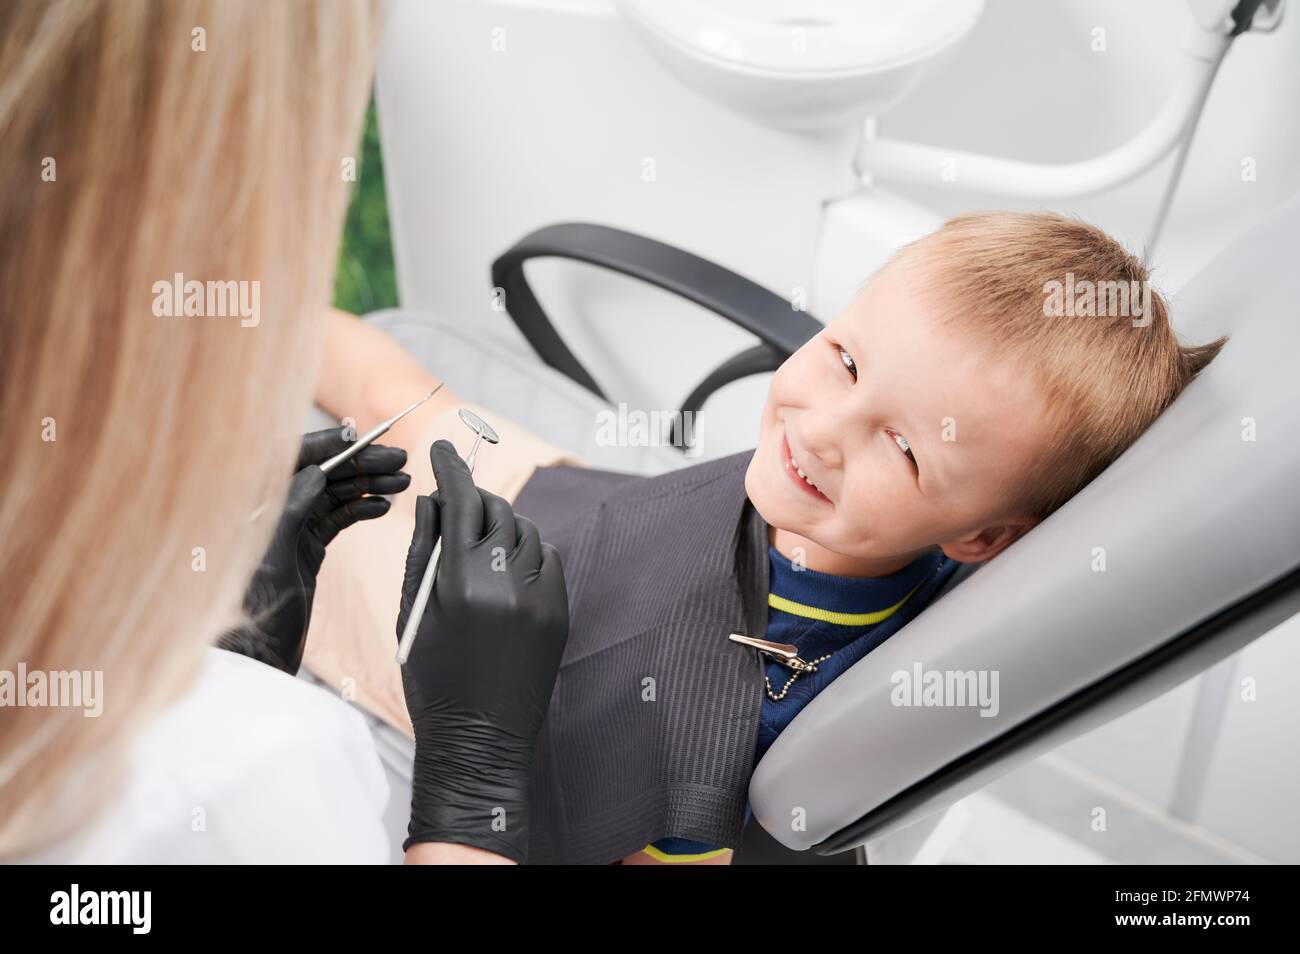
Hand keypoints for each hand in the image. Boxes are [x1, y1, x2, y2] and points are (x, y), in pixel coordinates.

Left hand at [222, 427, 408, 674]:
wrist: (256, 661)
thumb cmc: (253, 614)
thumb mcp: (272, 558)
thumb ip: (290, 512)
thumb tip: (317, 473)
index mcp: (255, 507)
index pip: (292, 460)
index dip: (327, 444)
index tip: (362, 435)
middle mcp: (271, 512)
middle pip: (321, 474)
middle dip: (360, 463)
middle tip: (400, 459)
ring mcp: (290, 530)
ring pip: (334, 495)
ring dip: (368, 485)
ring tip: (402, 481)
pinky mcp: (306, 549)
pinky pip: (337, 520)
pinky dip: (362, 510)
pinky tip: (383, 507)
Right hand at [397, 439, 568, 862]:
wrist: (479, 739)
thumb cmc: (432, 678)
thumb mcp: (412, 613)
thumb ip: (423, 550)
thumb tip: (431, 498)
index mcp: (459, 582)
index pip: (461, 501)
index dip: (451, 468)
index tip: (441, 449)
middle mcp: (506, 583)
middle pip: (495, 510)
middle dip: (474, 499)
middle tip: (455, 503)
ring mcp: (540, 598)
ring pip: (526, 531)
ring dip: (502, 525)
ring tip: (478, 542)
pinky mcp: (560, 612)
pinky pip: (548, 558)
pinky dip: (528, 552)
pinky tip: (506, 569)